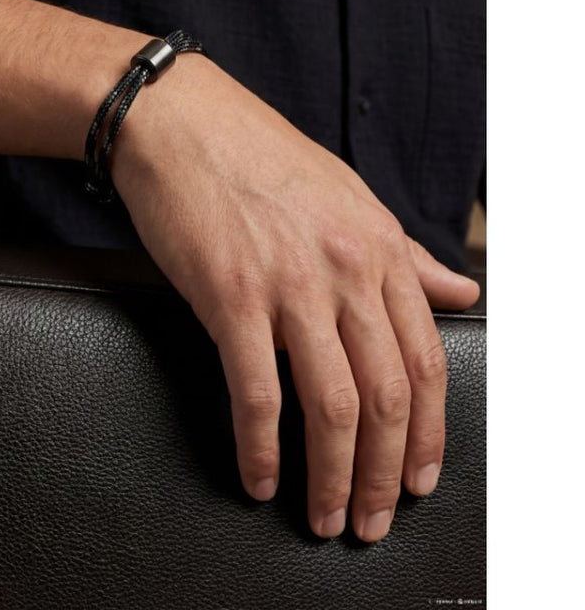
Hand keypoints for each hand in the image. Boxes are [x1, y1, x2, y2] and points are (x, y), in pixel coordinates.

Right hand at [112, 55, 479, 541]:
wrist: (180, 121)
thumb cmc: (259, 157)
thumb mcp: (350, 197)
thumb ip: (406, 256)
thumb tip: (460, 293)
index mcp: (378, 246)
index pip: (424, 360)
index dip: (428, 434)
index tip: (416, 478)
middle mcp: (344, 268)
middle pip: (386, 397)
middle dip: (384, 475)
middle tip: (371, 520)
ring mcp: (288, 282)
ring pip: (332, 405)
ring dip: (333, 478)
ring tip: (325, 517)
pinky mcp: (229, 294)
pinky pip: (256, 391)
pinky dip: (262, 448)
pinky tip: (260, 478)